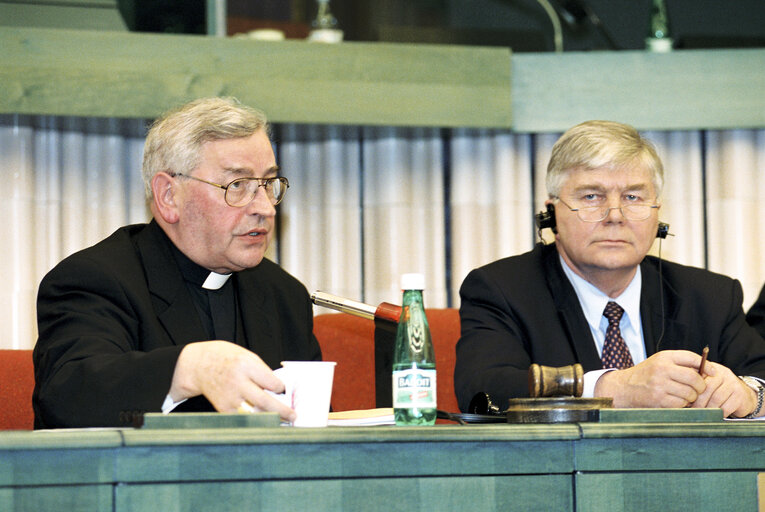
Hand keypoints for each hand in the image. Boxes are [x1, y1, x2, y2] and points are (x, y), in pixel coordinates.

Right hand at [169, 341, 295, 421]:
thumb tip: (279, 389)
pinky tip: (263, 422)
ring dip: (270, 419)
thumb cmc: (227, 358)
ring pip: (254, 414)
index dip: (282, 389)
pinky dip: (254, 421)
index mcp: (246, 366)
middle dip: (282, 411)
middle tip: (293, 416)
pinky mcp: (223, 408)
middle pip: (264, 401)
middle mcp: (238, 382)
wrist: (200, 365)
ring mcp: (230, 397)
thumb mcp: (247, 357)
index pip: (271, 382)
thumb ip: (263, 372)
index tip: (285, 391)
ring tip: (281, 421)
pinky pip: (242, 418)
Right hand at [594, 350, 705, 407]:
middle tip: (697, 389)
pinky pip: (681, 404)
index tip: (713, 373)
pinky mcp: (659, 400)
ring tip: (683, 396)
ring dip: (691, 397)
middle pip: (694, 378)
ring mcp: (660, 385)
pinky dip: (682, 405)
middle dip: (700, 386)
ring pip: (690, 393)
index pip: (692, 358)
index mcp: (664, 357)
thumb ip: (680, 364)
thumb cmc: (645, 375)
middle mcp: (662, 369)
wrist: (623, 388)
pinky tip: (675, 401)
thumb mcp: (659, 362)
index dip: (706, 366)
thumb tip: (707, 371)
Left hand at [690, 361, 756, 417]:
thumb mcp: (708, 385)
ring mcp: (733, 384)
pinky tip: (716, 415)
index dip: (692, 391)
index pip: (698, 377)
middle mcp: (723, 374)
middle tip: (694, 410)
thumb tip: (681, 397)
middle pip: (707, 388)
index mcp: (711, 369)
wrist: (744, 396)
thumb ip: (695, 387)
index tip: (687, 400)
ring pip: (716, 399)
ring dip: (708, 409)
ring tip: (704, 414)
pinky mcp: (740, 395)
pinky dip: (719, 414)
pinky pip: (726, 407)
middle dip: (699, 401)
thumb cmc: (720, 392)